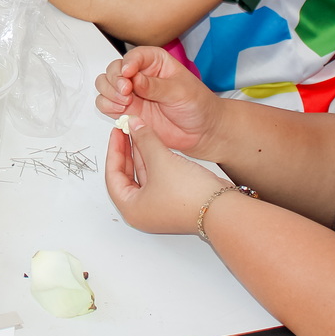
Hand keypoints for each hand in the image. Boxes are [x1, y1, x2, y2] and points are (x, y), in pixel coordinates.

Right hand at [94, 46, 220, 157]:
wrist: (201, 130)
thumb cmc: (197, 105)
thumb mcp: (179, 91)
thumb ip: (155, 86)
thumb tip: (135, 79)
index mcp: (155, 62)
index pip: (134, 56)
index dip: (127, 63)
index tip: (128, 73)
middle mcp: (139, 75)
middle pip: (114, 69)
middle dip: (115, 79)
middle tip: (125, 91)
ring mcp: (131, 93)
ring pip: (105, 85)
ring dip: (108, 92)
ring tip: (123, 101)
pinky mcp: (127, 110)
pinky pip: (106, 104)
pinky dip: (107, 105)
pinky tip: (120, 109)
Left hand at [105, 124, 227, 234]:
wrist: (221, 208)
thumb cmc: (189, 195)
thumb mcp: (161, 160)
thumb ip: (145, 139)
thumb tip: (133, 124)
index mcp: (131, 209)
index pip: (113, 175)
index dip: (114, 150)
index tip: (116, 133)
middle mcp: (142, 211)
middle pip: (127, 176)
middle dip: (127, 151)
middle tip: (126, 131)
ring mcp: (159, 207)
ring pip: (143, 175)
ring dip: (142, 154)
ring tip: (139, 132)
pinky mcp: (173, 201)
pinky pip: (157, 177)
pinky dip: (154, 161)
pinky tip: (154, 144)